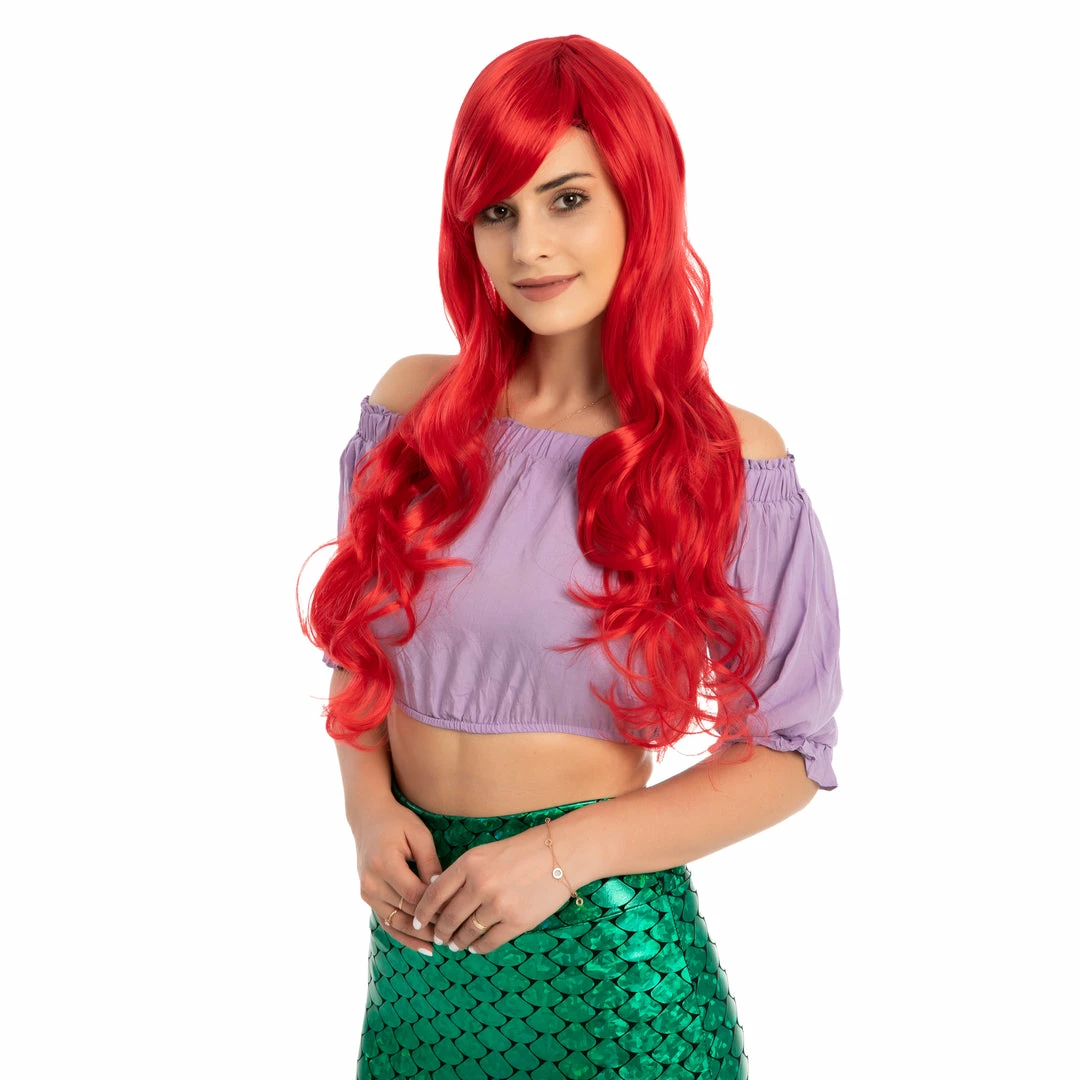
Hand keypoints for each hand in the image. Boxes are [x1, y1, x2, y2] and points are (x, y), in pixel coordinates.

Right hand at [354, 801, 443, 953]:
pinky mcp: (367, 897)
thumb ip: (430, 862)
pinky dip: (404, 935)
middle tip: (456, 934)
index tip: (458, 912)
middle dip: (431, 924)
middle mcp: (371, 882)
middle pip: (405, 911)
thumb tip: (442, 889)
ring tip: (442, 945)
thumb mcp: (418, 835)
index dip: (436, 906)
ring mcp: (366, 892)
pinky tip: (423, 946)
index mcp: (385, 863)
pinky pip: (386, 922)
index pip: (414, 894)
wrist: (368, 817)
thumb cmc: (398, 822)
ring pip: (395, 923)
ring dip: (418, 936)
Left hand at [409, 821, 575, 954]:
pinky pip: (489, 942)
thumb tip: (436, 889)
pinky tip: (475, 947)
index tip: (417, 921)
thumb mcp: (487, 852)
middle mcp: (480, 884)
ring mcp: (498, 905)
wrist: (561, 853)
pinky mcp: (517, 921)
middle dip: (440, 931)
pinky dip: (478, 948)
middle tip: (438, 938)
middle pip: (448, 916)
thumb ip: (462, 872)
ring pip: (467, 932)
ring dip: (458, 942)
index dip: (423, 910)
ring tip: (455, 944)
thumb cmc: (523, 850)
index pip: (435, 892)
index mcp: (470, 863)